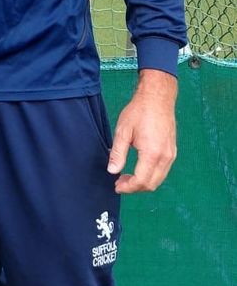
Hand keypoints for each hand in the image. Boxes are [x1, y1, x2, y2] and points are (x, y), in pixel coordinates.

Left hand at [107, 69, 177, 192]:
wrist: (157, 98)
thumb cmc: (139, 112)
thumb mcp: (123, 131)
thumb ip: (118, 153)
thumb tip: (112, 171)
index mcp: (152, 153)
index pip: (141, 181)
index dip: (128, 187)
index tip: (116, 186)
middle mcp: (165, 157)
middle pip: (152, 184)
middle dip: (135, 188)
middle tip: (119, 182)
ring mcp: (171, 155)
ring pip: (158, 179)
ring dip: (143, 182)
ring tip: (126, 176)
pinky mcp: (172, 151)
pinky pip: (163, 171)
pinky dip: (151, 175)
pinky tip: (139, 168)